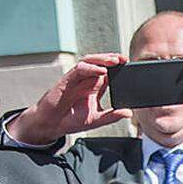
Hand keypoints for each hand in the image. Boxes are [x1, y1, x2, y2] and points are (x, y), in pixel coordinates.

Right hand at [9, 53, 132, 144]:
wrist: (52, 124)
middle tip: (124, 59)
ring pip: (90, 62)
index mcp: (95, 87)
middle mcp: (86, 80)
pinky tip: (101, 71)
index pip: (109, 72)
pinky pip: (79, 70)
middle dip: (112, 59)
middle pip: (100, 63)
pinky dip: (90, 68)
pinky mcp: (67, 80)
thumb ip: (112, 116)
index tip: (130, 66)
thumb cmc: (71, 120)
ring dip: (102, 60)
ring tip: (114, 61)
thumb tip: (129, 113)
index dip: (119, 67)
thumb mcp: (96, 119)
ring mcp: (77, 79)